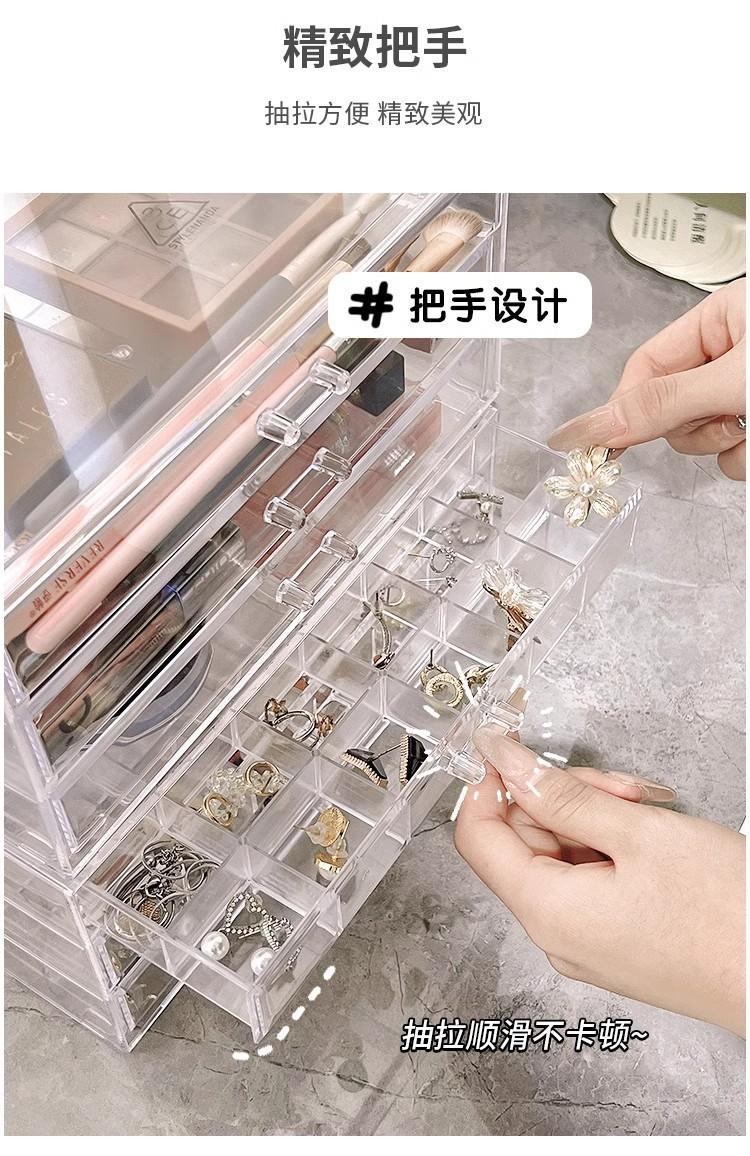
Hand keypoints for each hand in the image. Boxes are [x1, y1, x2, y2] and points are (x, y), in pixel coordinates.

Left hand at [455, 728, 744, 1035]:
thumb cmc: (728, 918)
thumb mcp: (638, 833)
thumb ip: (561, 794)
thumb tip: (503, 761)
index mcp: (547, 910)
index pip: (477, 835)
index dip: (490, 782)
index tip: (511, 749)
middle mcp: (557, 935)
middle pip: (523, 840)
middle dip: (563, 797)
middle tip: (615, 787)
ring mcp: (586, 942)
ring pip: (561, 855)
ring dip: (594, 818)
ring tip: (645, 812)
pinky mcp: (615, 942)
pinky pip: (589, 880)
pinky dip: (612, 847)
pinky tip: (651, 836)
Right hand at [547, 278, 745, 478]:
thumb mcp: (732, 380)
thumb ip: (665, 402)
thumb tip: (598, 422)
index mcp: (722, 317)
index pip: (648, 365)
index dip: (625, 406)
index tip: (595, 443)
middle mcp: (733, 351)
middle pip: (671, 408)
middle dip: (693, 427)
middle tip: (725, 418)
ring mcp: (746, 390)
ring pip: (702, 437)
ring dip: (723, 445)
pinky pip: (731, 454)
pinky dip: (743, 457)